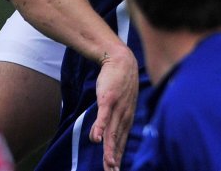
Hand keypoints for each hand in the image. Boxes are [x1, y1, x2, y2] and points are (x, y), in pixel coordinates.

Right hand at [89, 45, 138, 170]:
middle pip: (117, 140)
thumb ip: (115, 117)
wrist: (120, 59)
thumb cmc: (119, 82)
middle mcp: (123, 115)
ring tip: (107, 163)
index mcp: (126, 118)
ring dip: (109, 148)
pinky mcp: (108, 98)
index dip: (117, 155)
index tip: (115, 169)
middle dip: (114, 158)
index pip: (121, 141)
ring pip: (111, 132)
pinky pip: (103, 115)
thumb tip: (109, 129)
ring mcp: (116, 107)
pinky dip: (99, 127)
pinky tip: (94, 138)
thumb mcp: (121, 102)